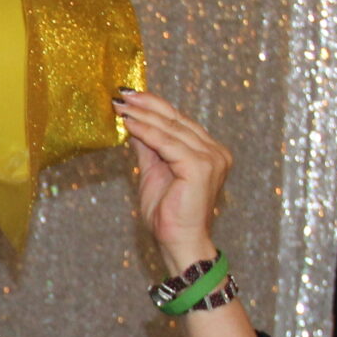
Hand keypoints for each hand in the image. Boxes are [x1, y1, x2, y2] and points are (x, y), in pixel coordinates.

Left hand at [114, 89, 230, 271]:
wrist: (179, 243)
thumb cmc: (168, 215)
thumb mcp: (154, 171)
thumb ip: (149, 147)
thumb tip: (133, 121)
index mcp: (209, 151)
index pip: (179, 120)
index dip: (154, 105)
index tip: (129, 94)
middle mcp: (216, 151)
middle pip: (176, 119)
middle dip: (146, 105)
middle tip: (121, 94)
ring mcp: (212, 158)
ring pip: (171, 128)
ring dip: (142, 115)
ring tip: (120, 106)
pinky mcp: (201, 167)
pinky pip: (168, 143)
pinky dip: (147, 131)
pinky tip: (128, 124)